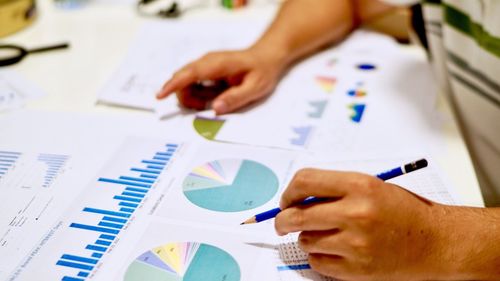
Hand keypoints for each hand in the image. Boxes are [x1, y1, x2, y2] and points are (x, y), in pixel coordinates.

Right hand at [156, 47, 286, 114]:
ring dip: (193, 98)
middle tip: (205, 108)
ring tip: (215, 102)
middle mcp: (207, 61)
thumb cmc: (262, 71)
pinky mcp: (206, 70)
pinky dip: (198, 94)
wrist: (266, 57)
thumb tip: (215, 109)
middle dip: (186, 97)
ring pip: (186, 83)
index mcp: (218, 64)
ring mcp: (205, 65)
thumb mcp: (255, 88)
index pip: (190, 73)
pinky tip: (213, 97)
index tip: (160, 95)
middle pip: (182, 79)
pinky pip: (193, 83)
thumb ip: (235, 98)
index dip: (173, 85)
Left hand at [275, 168, 463, 280]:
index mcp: (359, 186)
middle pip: (295, 216)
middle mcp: (355, 213)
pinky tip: (335, 250)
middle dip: (282, 220)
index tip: (287, 200)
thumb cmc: (402, 211)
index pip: (304, 181)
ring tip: (326, 234)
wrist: (434, 241)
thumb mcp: (370, 186)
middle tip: (283, 222)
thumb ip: (334, 189)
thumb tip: (296, 198)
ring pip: (305, 241)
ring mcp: (355, 244)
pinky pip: (317, 262)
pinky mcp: (356, 269)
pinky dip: (320, 257)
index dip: (289, 192)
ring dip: (308, 238)